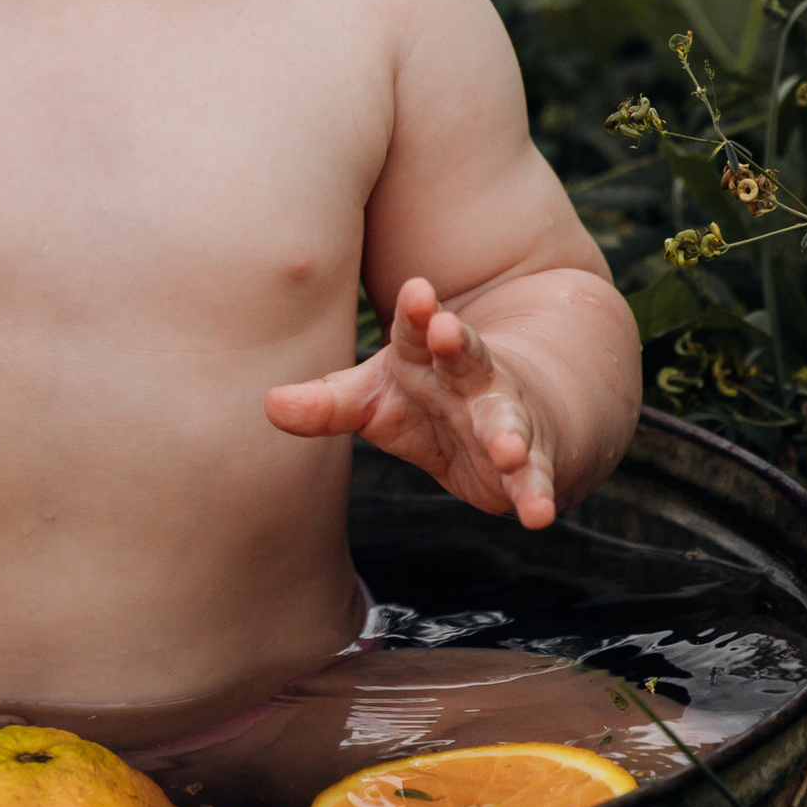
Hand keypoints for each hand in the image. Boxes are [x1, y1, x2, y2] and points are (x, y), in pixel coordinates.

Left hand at [264, 275, 559, 527]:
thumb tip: (268, 406)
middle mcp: (471, 378)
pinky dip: (536, 495)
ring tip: (507, 448)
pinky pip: (534, 479)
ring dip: (508, 432)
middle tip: (448, 330)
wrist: (505, 421)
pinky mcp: (529, 461)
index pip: (417, 329)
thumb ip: (327, 405)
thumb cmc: (426, 401)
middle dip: (458, 344)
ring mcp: (505, 417)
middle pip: (466, 356)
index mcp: (427, 356)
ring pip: (507, 420)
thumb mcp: (375, 399)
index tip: (415, 291)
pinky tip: (538, 516)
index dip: (416, 312)